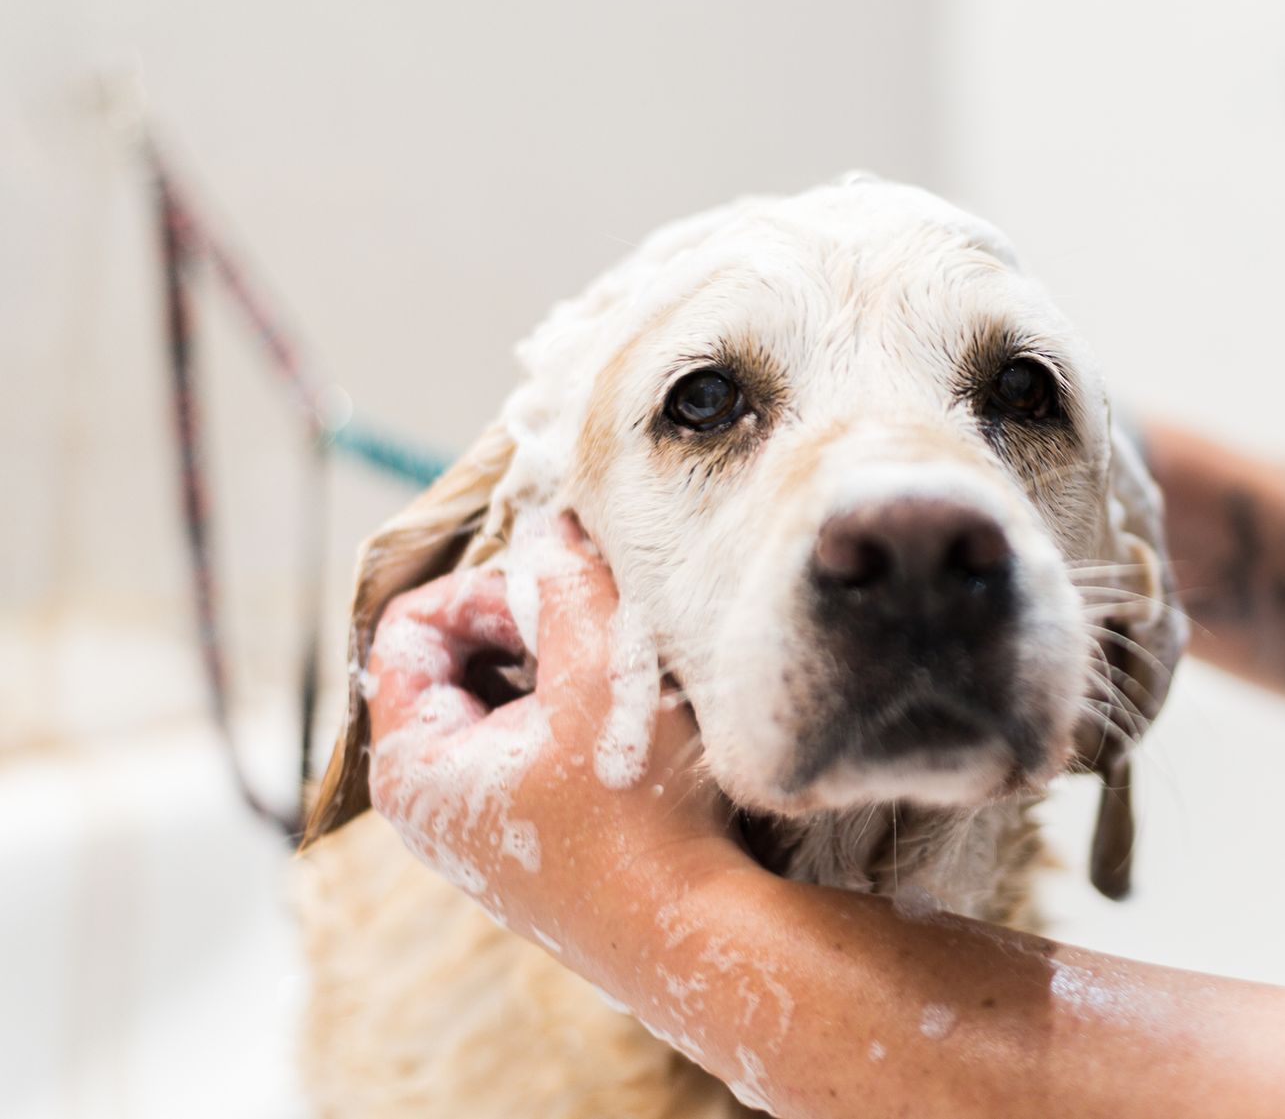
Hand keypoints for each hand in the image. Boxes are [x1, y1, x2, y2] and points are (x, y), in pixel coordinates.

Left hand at [360, 514, 747, 958]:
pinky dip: (576, 716)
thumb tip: (552, 523)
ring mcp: (482, 825)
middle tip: (600, 631)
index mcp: (410, 763)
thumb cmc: (638, 813)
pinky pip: (536, 743)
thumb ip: (564, 580)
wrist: (699, 936)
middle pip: (457, 659)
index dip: (486, 591)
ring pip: (504, 699)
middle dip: (528, 627)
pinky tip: (631, 729)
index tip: (558, 602)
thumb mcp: (598, 671)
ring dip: (561, 669)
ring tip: (620, 678)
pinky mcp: (535, 838)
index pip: (410, 627)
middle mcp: (429, 801)